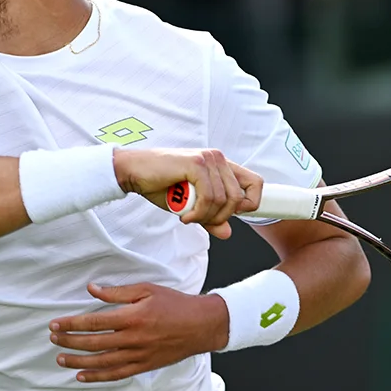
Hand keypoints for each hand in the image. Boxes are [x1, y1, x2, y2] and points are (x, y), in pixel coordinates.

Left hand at [48, 282, 228, 382]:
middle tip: (52, 338)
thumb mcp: (147, 289)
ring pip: (102, 363)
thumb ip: (117, 292)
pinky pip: (116, 375)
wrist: (201, 326)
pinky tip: (82, 376)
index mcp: (132, 317)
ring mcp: (138, 356)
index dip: (71, 324)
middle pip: (93, 343)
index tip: (55, 323)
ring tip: (60, 358)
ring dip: (78, 361)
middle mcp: (133, 339)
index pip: (94, 322)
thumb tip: (92, 289)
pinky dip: (98, 377)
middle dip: (69, 341)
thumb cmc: (174, 304)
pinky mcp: (144, 366)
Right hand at [113, 148, 261, 238]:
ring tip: (188, 217)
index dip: (249, 204)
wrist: (134, 172)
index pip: (255, 183)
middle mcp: (218, 158)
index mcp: (221, 165)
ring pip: (224, 200)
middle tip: (200, 219)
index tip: (229, 217)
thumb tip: (227, 232)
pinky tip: (184, 216)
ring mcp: (208, 159)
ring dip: (205, 217)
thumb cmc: (160, 185)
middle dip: (221, 217)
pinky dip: (197, 213)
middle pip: (240, 198)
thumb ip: (210, 217)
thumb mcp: (191, 206)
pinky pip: (209, 198)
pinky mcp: (196, 164)